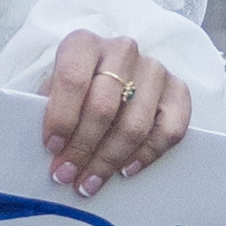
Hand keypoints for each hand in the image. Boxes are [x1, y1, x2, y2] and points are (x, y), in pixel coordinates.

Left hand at [41, 29, 189, 194]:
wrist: (109, 77)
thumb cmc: (74, 90)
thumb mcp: (52, 91)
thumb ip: (47, 112)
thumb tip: (51, 150)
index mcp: (83, 43)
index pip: (72, 78)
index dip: (61, 118)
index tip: (52, 148)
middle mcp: (122, 50)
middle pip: (103, 106)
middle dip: (82, 148)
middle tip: (67, 175)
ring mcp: (154, 69)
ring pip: (134, 124)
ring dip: (109, 160)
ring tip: (89, 182)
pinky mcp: (178, 90)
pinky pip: (169, 130)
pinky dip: (147, 155)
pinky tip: (126, 169)